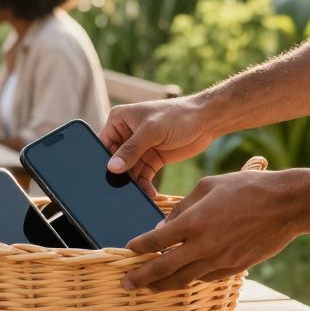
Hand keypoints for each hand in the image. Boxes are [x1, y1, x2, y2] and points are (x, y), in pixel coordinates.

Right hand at [101, 96, 217, 197]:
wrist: (206, 121)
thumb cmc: (178, 115)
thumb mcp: (152, 131)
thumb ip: (131, 150)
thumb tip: (112, 167)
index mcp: (119, 120)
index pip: (103, 144)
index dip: (103, 161)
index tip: (106, 178)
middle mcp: (126, 134)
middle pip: (116, 161)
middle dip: (120, 175)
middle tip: (123, 191)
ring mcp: (140, 148)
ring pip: (130, 171)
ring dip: (134, 184)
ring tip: (140, 195)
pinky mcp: (152, 158)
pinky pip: (143, 176)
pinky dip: (145, 185)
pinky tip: (150, 193)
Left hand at [121, 169, 305, 292]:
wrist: (285, 205)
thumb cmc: (246, 188)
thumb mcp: (207, 187)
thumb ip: (182, 208)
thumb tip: (163, 227)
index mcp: (194, 222)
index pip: (156, 241)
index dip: (138, 248)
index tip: (128, 251)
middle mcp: (204, 246)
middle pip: (164, 268)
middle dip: (142, 278)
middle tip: (125, 284)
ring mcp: (220, 260)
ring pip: (184, 279)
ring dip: (163, 285)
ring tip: (148, 288)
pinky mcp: (234, 268)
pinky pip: (205, 278)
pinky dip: (189, 279)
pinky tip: (181, 278)